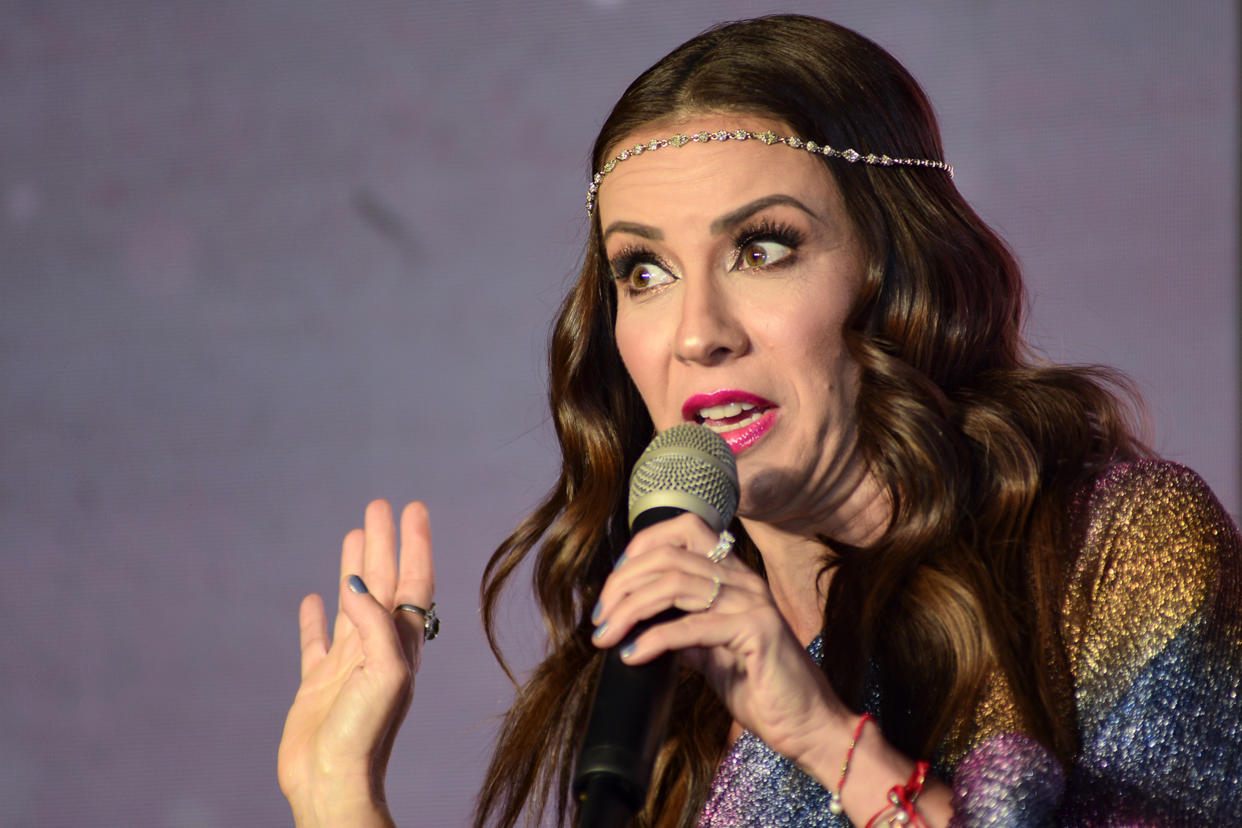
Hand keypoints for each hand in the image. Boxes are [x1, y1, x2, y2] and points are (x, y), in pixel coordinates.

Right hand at [278, 500, 434, 826]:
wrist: (333, 784)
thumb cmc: (366, 735)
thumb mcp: (384, 673)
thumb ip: (373, 624)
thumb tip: (355, 584)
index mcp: (401, 643)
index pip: (413, 580)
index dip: (415, 544)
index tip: (414, 508)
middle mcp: (378, 648)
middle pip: (382, 582)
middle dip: (383, 543)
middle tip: (378, 505)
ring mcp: (347, 665)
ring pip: (351, 603)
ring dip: (353, 569)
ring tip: (352, 534)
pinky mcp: (318, 684)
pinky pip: (316, 641)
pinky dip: (315, 618)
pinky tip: (312, 599)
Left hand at [589, 513, 849, 768]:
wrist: (808, 725)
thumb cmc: (762, 689)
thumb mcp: (712, 652)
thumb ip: (684, 629)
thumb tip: (640, 623)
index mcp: (735, 577)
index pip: (685, 529)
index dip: (642, 545)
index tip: (614, 583)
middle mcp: (744, 580)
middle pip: (668, 556)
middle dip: (623, 583)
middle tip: (599, 617)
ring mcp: (752, 602)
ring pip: (675, 583)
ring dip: (630, 609)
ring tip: (606, 636)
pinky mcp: (755, 631)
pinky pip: (692, 626)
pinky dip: (654, 639)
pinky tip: (633, 655)